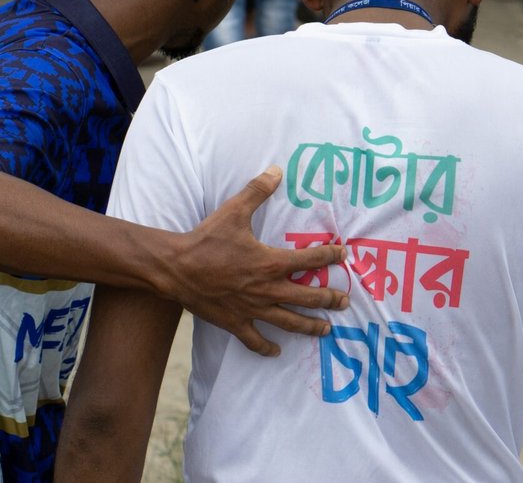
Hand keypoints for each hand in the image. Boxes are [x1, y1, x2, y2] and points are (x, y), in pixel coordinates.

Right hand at [161, 167, 348, 356]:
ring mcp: (253, 309)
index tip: (344, 255)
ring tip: (326, 330)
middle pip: (308, 297)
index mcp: (270, 262)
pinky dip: (267, 347)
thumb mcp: (233, 211)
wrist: (176, 267)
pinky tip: (276, 351)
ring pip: (290, 322)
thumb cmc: (206, 239)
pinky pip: (255, 340)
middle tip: (345, 301)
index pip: (311, 259)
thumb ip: (257, 191)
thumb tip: (276, 171)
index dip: (331, 256)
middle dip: (330, 299)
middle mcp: (267, 289)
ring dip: (311, 326)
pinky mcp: (236, 322)